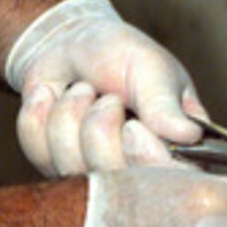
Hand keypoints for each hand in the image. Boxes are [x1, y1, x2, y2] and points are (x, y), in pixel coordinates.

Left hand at [7, 0, 204, 175]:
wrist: (69, 42)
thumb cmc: (119, 54)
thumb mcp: (149, 67)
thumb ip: (164, 102)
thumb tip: (187, 134)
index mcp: (176, 151)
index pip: (172, 184)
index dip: (147, 161)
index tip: (134, 127)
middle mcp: (137, 173)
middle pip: (117, 183)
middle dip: (101, 128)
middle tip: (108, 97)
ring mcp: (93, 175)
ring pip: (73, 166)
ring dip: (71, 113)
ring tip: (82, 91)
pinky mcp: (53, 168)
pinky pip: (39, 151)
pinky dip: (42, 113)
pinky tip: (54, 97)